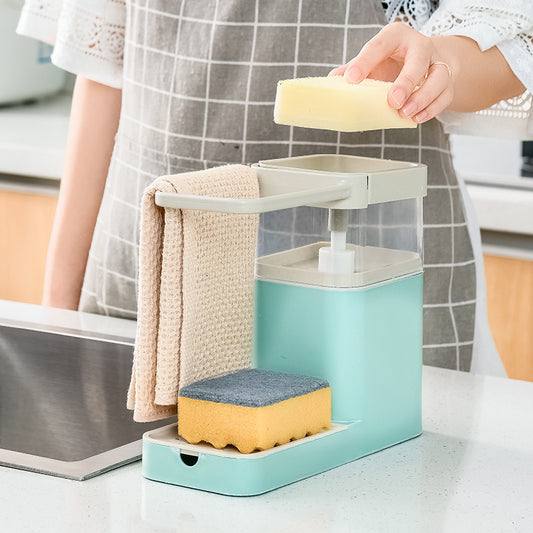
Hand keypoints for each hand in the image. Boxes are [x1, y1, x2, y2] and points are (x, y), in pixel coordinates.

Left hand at [329, 22, 457, 123]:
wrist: (426, 60)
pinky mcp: (448, 82)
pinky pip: (445, 96)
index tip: (351, 78)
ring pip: (437, 79)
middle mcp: (420, 46)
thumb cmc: (393, 61)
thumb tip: (332, 81)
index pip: (379, 45)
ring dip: (422, 98)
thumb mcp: (373, 60)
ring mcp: (438, 63)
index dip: (364, 61)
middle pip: (418, 61)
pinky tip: (417, 117)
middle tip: (393, 100)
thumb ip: (354, 69)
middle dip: (406, 81)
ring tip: (405, 113)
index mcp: (396, 37)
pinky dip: (432, 109)